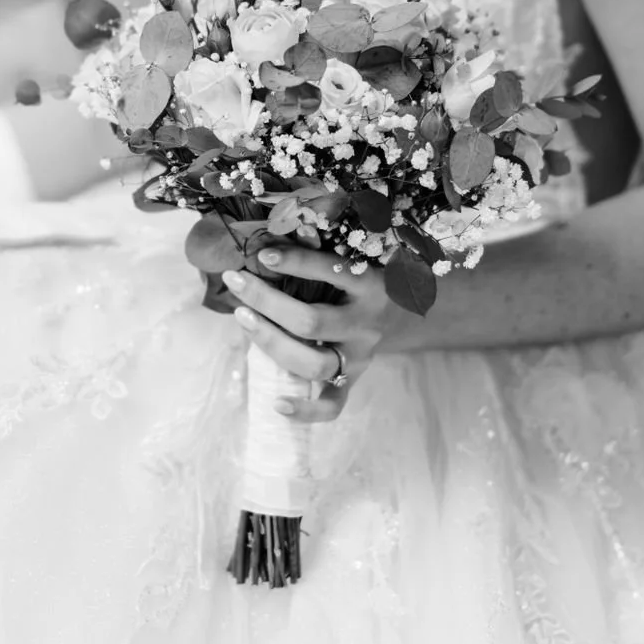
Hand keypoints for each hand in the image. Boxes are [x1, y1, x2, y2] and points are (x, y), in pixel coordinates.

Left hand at [221, 245, 394, 422]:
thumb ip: (317, 250)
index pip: (331, 271)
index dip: (295, 262)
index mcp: (370, 285)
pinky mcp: (354, 381)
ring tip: (243, 319)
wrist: (406, 313)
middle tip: (237, 283)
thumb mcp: (353, 259)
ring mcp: (359, 357)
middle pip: (312, 322)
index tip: (262, 253)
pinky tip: (277, 403)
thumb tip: (272, 232)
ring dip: (272, 343)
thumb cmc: (363, 280)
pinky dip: (306, 411)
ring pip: (315, 363)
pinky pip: (333, 406)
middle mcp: (365, 324)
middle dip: (268, 301)